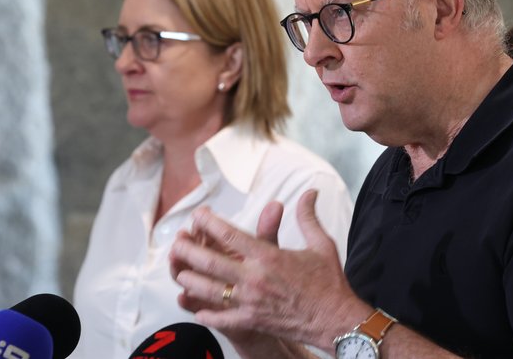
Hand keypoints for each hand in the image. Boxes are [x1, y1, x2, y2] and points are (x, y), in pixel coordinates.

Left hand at [169, 189, 365, 350]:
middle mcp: (255, 278)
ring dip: (191, 281)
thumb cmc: (329, 281)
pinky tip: (197, 309)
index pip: (230, 235)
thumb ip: (308, 216)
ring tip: (180, 273)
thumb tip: (310, 192)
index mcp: (269, 256)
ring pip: (210, 291)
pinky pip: (222, 319)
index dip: (209, 223)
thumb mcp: (321, 244)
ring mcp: (251, 302)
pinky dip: (208, 314)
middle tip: (176, 243)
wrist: (335, 319)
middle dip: (189, 251)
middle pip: (211, 263)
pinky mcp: (252, 321)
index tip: (198, 215)